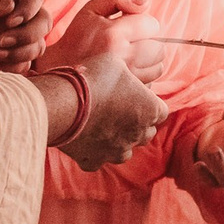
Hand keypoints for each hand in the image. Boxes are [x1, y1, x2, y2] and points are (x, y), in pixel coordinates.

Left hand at [0, 0, 50, 69]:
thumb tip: (10, 7)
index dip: (29, 9)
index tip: (9, 21)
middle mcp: (15, 9)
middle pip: (43, 21)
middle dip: (27, 35)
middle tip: (0, 41)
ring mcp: (12, 32)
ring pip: (38, 44)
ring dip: (20, 53)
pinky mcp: (7, 53)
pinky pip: (25, 63)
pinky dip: (13, 66)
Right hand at [39, 0, 165, 80]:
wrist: (61, 74)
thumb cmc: (78, 38)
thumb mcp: (91, 9)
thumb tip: (146, 4)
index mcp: (113, 34)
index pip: (152, 25)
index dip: (144, 25)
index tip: (131, 28)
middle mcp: (122, 57)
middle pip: (159, 48)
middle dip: (150, 43)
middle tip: (132, 43)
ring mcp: (126, 79)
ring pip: (158, 67)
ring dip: (149, 62)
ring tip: (129, 58)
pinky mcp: (127, 94)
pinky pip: (151, 83)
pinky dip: (143, 78)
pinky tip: (126, 73)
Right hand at [56, 50, 167, 170]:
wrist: (63, 103)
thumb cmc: (93, 78)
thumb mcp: (117, 62)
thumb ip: (130, 70)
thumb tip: (134, 66)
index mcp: (150, 110)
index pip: (160, 111)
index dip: (148, 104)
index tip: (136, 97)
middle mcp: (138, 135)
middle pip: (146, 133)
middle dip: (137, 124)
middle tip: (119, 111)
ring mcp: (117, 151)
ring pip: (125, 151)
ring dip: (118, 141)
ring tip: (103, 127)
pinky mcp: (94, 161)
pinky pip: (98, 160)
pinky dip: (93, 153)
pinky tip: (83, 139)